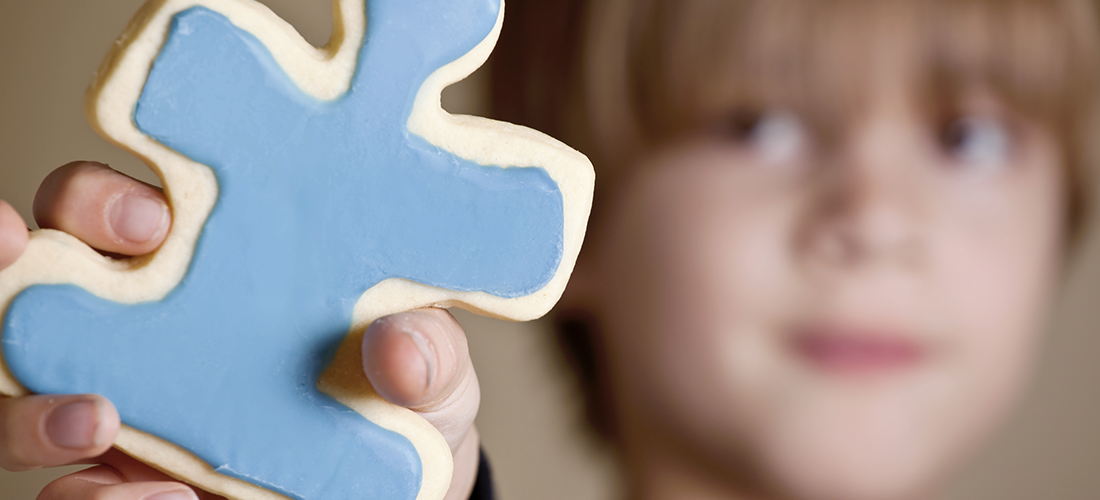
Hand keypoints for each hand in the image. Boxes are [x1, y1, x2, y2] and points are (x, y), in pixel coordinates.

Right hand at [0, 162, 481, 499]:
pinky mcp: (128, 484)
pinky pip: (75, 486)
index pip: (126, 208)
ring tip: (95, 420)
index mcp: (219, 262)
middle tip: (60, 272)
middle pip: (50, 270)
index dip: (104, 199)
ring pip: (30, 381)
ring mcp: (132, 401)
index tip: (149, 217)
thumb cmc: (404, 393)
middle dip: (25, 260)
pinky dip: (89, 494)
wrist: (398, 482)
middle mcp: (156, 322)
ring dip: (31, 401)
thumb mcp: (432, 369)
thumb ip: (428, 352)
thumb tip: (399, 348)